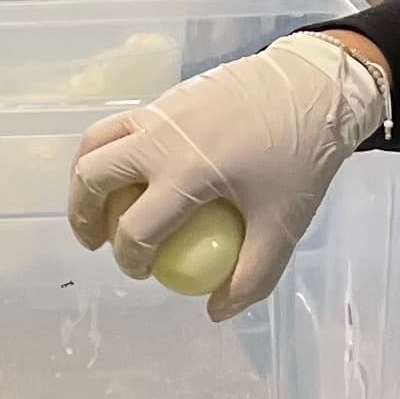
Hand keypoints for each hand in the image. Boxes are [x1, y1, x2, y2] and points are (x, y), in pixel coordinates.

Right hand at [67, 33, 389, 319]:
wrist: (315, 87)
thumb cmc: (301, 157)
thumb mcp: (284, 224)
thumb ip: (253, 275)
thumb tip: (217, 311)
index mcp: (185, 173)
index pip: (136, 229)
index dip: (131, 260)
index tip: (143, 273)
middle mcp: (159, 138)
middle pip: (93, 177)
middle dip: (83, 217)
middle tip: (96, 242)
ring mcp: (159, 111)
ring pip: (96, 143)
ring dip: (85, 179)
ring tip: (96, 205)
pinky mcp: (167, 96)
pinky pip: (120, 126)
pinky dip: (108, 152)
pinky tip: (132, 172)